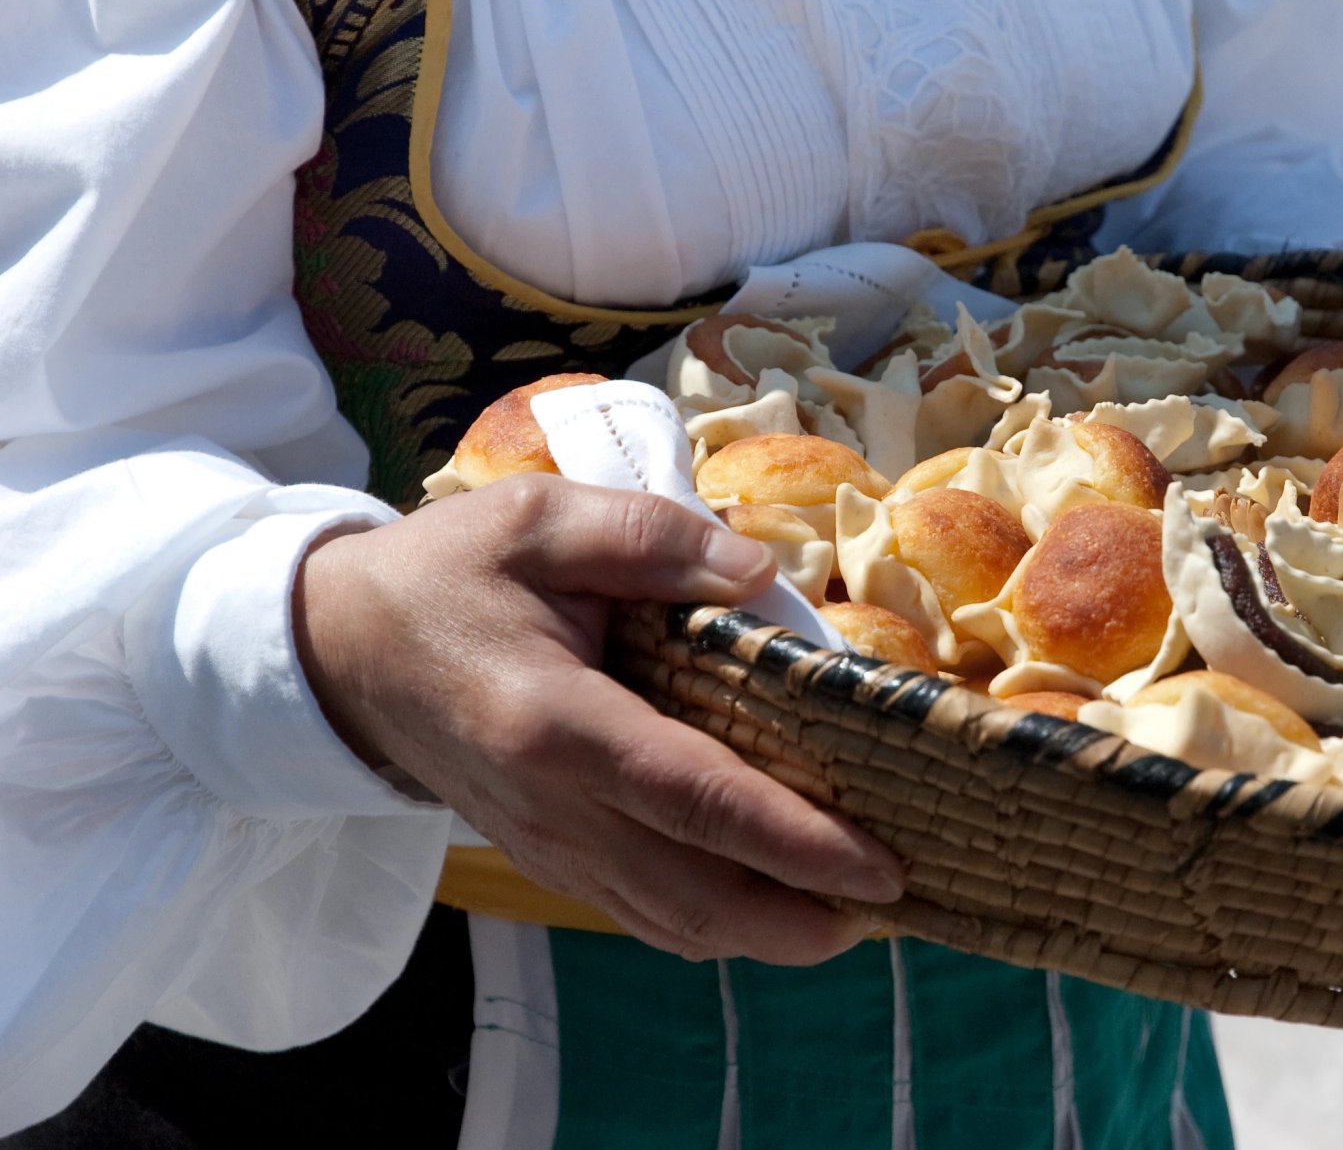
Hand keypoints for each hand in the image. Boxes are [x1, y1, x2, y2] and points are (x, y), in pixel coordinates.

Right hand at [294, 475, 904, 964]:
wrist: (340, 649)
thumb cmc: (447, 576)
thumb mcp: (538, 518)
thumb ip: (651, 536)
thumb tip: (758, 574)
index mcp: (556, 723)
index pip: (696, 798)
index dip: (795, 843)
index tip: (878, 869)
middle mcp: (553, 807)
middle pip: (694, 896)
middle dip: (801, 919)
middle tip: (892, 907)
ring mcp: (547, 846)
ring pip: (670, 922)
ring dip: (766, 932)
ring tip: (854, 913)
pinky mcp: (547, 856)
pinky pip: (641, 911)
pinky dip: (715, 922)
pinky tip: (774, 902)